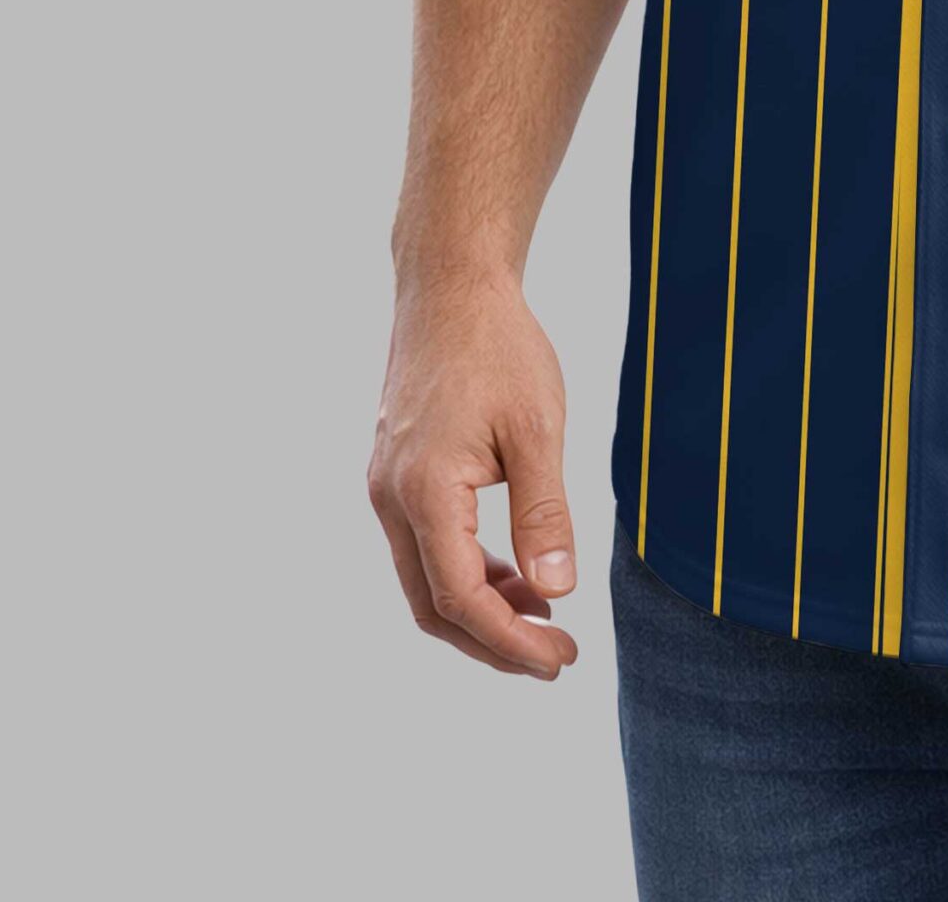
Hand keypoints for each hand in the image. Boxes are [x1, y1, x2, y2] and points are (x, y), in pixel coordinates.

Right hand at [367, 273, 580, 680]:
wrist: (451, 287)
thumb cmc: (498, 348)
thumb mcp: (536, 429)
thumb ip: (544, 513)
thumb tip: (556, 590)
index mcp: (423, 493)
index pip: (462, 598)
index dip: (511, 640)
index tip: (560, 660)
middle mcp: (390, 499)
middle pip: (433, 606)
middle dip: (494, 641)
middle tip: (555, 658)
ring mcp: (387, 487)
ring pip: (425, 579)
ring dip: (481, 609)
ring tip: (544, 616)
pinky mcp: (396, 474)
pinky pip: (425, 546)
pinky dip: (467, 571)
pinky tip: (515, 571)